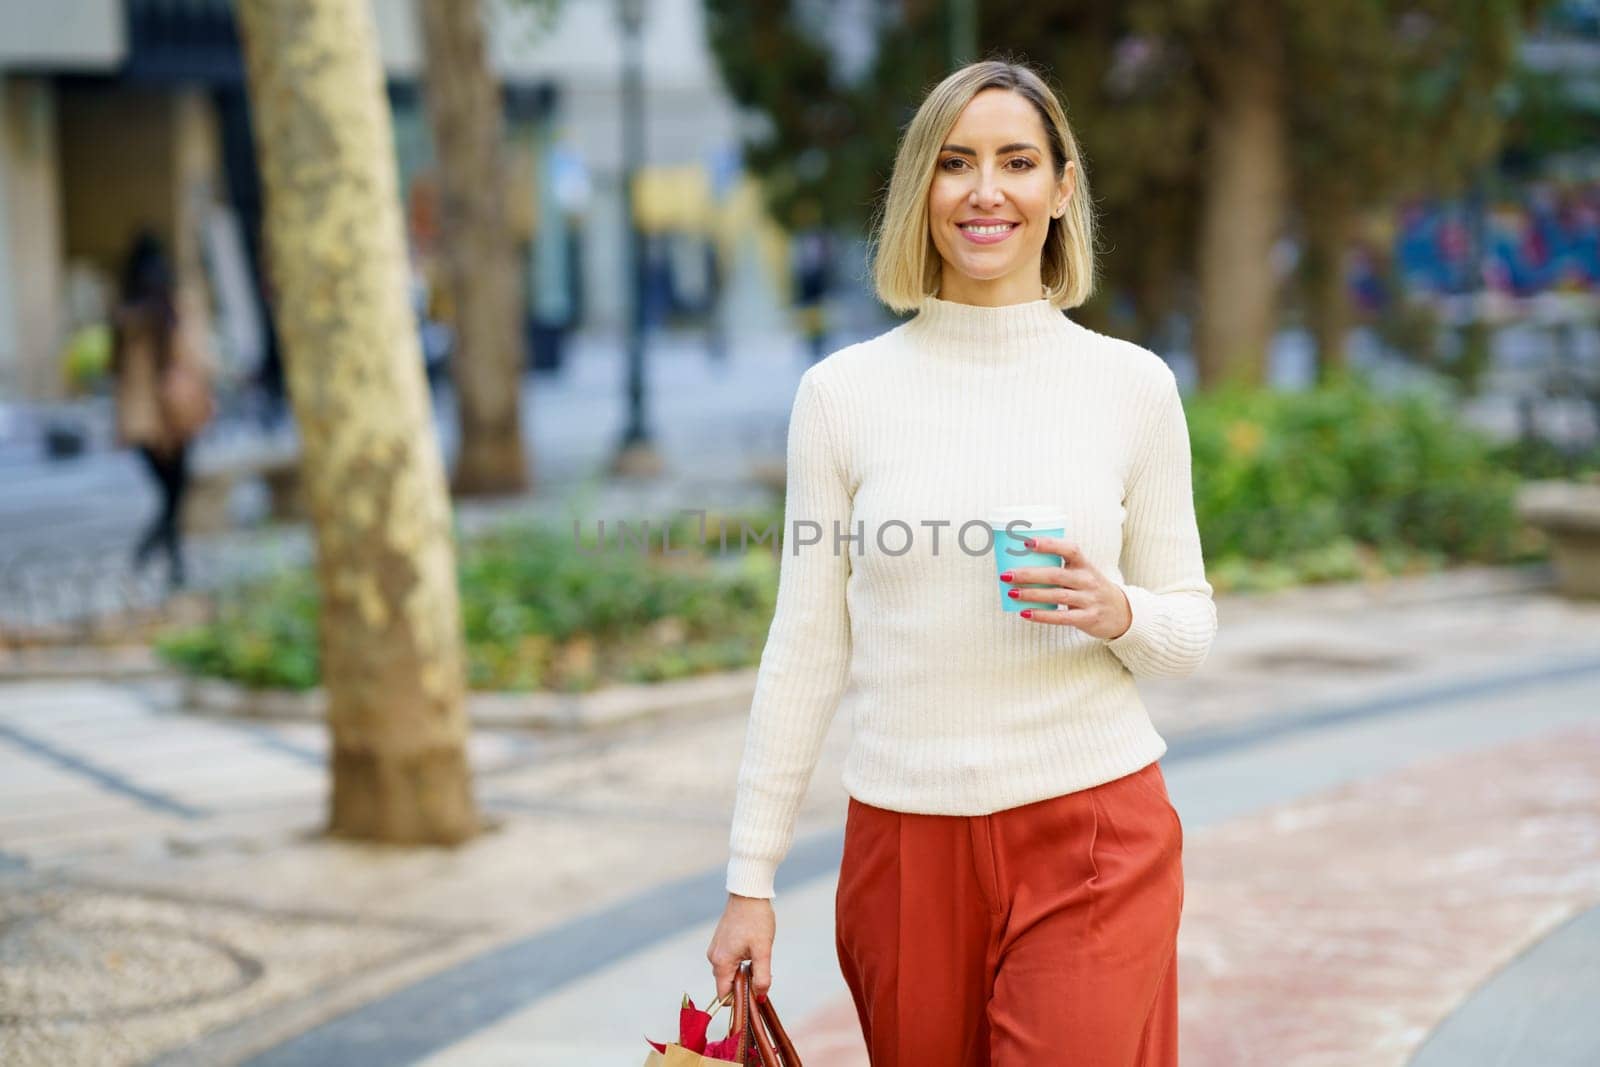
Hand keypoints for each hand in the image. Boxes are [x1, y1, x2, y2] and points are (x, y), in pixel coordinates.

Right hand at [707, 893, 774, 1003]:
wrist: (749, 893)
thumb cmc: (756, 920)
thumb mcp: (763, 950)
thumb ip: (762, 977)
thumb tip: (760, 998)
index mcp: (722, 962)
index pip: (724, 995)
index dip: (739, 1001)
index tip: (755, 996)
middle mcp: (713, 957)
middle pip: (726, 984)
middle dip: (742, 986)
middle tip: (762, 975)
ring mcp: (715, 949)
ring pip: (727, 972)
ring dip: (742, 973)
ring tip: (758, 959)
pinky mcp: (719, 942)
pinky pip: (727, 961)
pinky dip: (739, 963)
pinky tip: (751, 951)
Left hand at [999, 535, 1132, 640]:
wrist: (1122, 613)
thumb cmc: (1091, 589)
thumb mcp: (1083, 573)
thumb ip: (1060, 568)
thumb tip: (1021, 563)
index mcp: (1085, 565)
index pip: (1069, 549)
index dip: (1048, 545)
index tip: (1026, 542)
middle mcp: (1088, 580)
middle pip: (1056, 574)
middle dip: (1028, 574)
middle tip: (1006, 574)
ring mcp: (1089, 600)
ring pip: (1056, 595)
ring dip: (1031, 594)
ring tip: (1011, 593)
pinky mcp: (1088, 618)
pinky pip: (1061, 617)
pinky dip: (1042, 615)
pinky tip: (1025, 614)